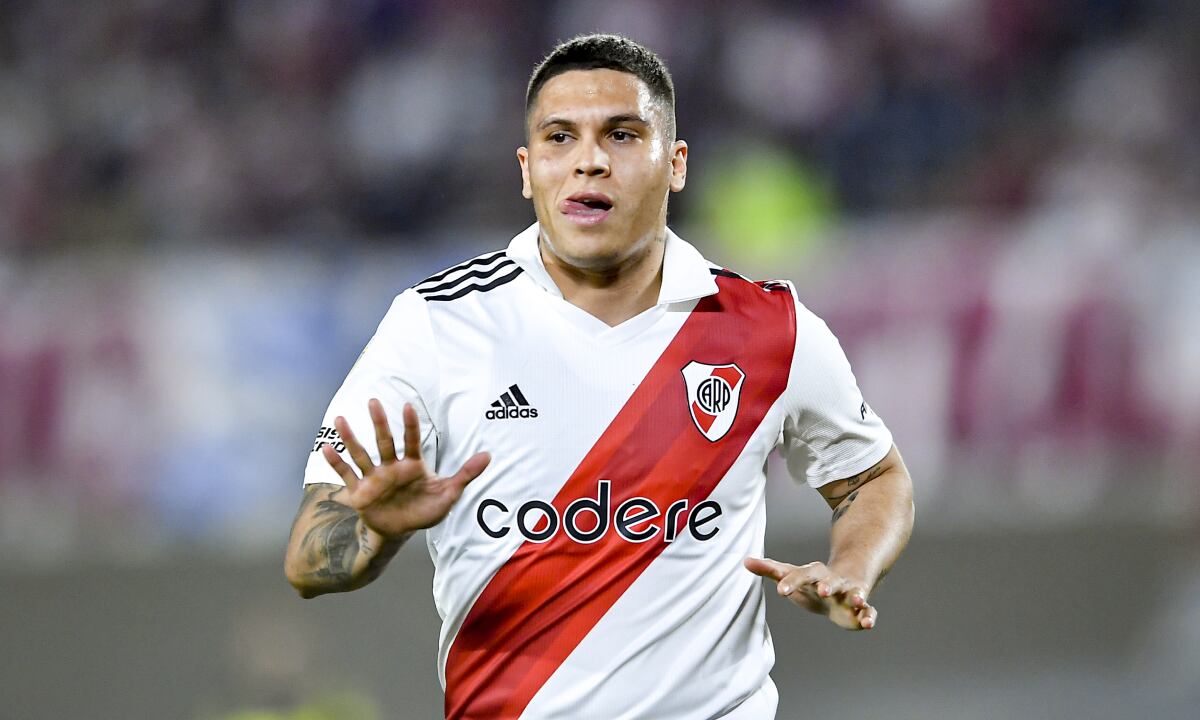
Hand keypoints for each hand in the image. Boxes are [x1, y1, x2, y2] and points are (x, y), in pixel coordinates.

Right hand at [321, 399, 490, 538]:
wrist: (400, 531)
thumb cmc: (425, 510)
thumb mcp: (448, 493)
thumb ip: (465, 474)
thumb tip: (489, 455)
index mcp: (412, 465)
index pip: (412, 440)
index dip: (410, 424)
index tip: (408, 405)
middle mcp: (391, 467)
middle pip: (384, 441)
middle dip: (379, 422)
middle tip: (373, 400)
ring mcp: (374, 478)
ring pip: (362, 454)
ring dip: (351, 438)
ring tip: (341, 419)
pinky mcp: (361, 492)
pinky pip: (347, 475)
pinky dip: (336, 463)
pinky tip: (325, 448)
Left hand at [744, 557, 876, 630]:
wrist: (842, 587)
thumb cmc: (810, 583)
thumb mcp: (790, 575)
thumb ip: (770, 570)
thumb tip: (745, 561)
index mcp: (814, 574)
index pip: (802, 574)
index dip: (792, 581)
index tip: (780, 591)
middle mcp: (833, 581)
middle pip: (830, 581)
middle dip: (828, 585)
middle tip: (822, 590)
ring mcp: (849, 594)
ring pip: (854, 592)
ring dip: (856, 596)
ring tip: (857, 600)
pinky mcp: (861, 609)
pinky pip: (868, 611)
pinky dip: (869, 616)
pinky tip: (868, 624)